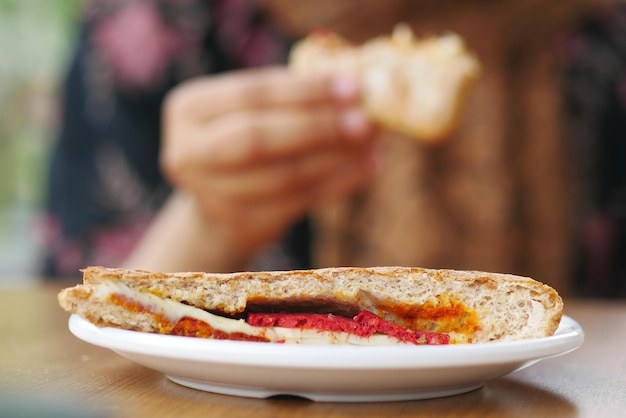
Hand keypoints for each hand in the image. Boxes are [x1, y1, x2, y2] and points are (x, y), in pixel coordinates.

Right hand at [160, 66, 379, 257]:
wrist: (221, 205)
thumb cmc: (247, 141)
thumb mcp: (256, 112)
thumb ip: (296, 97)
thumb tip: (360, 84)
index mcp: (188, 109)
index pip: (252, 95)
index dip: (304, 91)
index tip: (352, 87)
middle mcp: (187, 153)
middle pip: (258, 138)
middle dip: (317, 128)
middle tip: (366, 120)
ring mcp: (210, 195)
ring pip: (283, 176)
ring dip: (336, 159)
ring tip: (374, 145)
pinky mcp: (239, 224)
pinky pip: (298, 203)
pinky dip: (338, 185)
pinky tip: (367, 169)